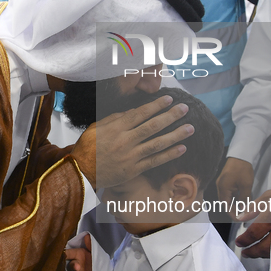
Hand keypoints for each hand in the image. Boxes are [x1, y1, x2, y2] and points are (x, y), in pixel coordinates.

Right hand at [65, 234, 91, 270]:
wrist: (101, 269)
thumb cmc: (92, 258)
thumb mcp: (93, 249)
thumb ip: (90, 244)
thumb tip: (87, 236)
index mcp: (76, 255)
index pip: (68, 253)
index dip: (64, 254)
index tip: (63, 254)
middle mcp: (76, 264)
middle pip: (71, 265)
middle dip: (74, 266)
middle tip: (77, 266)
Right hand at [71, 95, 193, 188]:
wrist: (80, 172)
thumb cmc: (87, 148)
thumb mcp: (96, 127)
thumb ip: (115, 118)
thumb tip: (134, 111)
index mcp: (116, 128)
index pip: (140, 114)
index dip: (156, 106)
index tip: (170, 99)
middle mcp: (125, 141)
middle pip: (152, 126)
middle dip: (171, 116)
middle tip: (185, 109)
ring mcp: (131, 156)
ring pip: (157, 144)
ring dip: (175, 135)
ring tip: (190, 128)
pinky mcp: (134, 170)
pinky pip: (155, 161)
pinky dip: (169, 155)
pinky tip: (182, 148)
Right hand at [216, 157, 253, 219]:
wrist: (241, 155)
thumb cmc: (243, 170)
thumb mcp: (246, 186)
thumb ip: (244, 199)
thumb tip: (243, 210)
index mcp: (223, 189)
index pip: (226, 206)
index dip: (232, 214)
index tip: (240, 219)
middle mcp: (220, 187)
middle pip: (225, 203)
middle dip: (233, 210)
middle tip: (243, 215)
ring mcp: (222, 184)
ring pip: (227, 198)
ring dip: (234, 204)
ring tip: (243, 209)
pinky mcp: (225, 181)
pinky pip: (228, 193)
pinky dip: (234, 198)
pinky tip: (241, 200)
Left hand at [234, 188, 270, 258]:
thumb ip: (254, 207)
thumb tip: (241, 217)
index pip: (255, 231)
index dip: (245, 239)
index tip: (239, 242)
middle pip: (265, 246)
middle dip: (253, 251)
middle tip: (245, 252)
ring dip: (263, 254)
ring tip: (255, 252)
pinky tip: (269, 250)